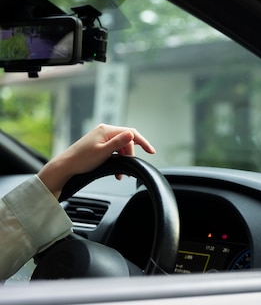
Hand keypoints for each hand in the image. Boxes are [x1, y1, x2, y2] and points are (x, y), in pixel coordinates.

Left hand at [38, 124, 155, 197]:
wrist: (65, 166)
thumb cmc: (82, 160)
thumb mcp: (104, 152)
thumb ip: (119, 142)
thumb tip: (132, 134)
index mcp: (107, 130)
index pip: (131, 133)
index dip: (143, 142)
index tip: (151, 152)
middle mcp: (104, 130)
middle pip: (126, 140)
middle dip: (130, 155)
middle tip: (128, 169)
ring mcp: (101, 136)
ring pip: (120, 146)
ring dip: (124, 158)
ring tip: (121, 173)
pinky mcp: (98, 143)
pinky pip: (113, 148)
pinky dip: (117, 158)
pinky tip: (115, 169)